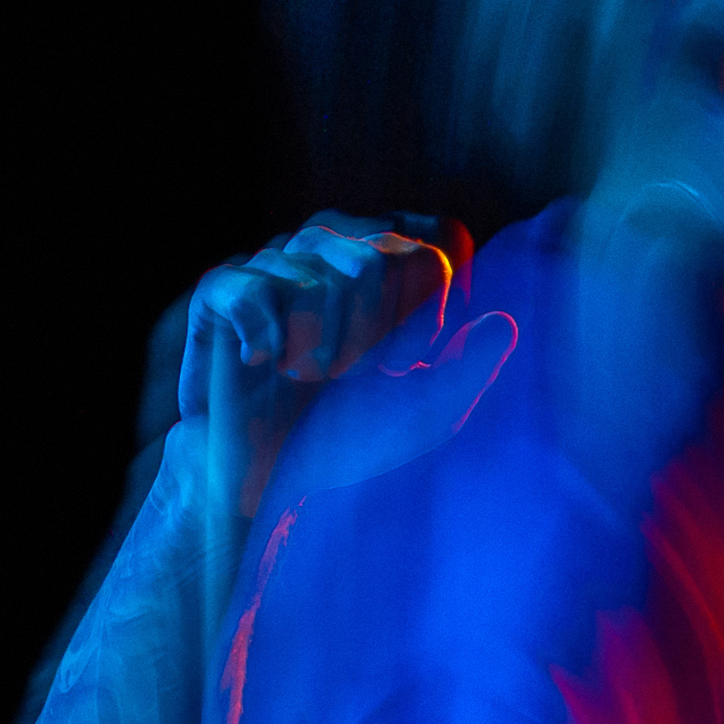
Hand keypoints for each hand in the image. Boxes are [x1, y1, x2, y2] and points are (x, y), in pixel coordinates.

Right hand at [148, 214, 469, 449]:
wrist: (267, 481)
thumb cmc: (347, 440)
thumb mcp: (424, 413)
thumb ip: (468, 369)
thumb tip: (503, 324)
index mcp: (388, 263)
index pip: (434, 242)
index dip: (430, 307)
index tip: (409, 361)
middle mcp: (333, 248)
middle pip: (378, 256)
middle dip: (374, 334)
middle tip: (352, 376)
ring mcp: (275, 264)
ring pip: (316, 275)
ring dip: (320, 344)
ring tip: (308, 377)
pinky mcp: (220, 292)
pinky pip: (251, 289)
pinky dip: (265, 337)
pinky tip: (264, 364)